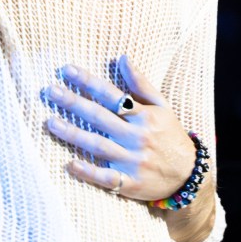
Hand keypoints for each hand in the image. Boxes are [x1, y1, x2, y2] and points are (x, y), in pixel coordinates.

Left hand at [44, 54, 196, 200]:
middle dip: (73, 103)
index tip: (67, 70)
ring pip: (98, 146)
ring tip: (50, 122)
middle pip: (100, 118)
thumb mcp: (162, 107)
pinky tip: (69, 163)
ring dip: (73, 134)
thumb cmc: (171, 136)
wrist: (190, 176)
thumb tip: (122, 58)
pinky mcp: (130, 183)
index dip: (89, 82)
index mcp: (144, 116)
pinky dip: (88, 172)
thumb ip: (141, 84)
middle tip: (50, 91)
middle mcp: (137, 137)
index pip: (112, 95)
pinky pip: (106, 178)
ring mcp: (133, 161)